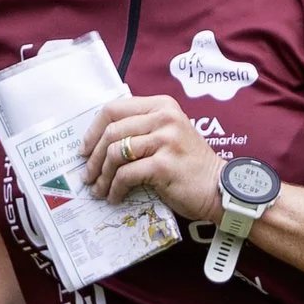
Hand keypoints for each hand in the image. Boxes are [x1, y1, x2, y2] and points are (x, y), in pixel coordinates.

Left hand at [79, 94, 225, 223]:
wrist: (218, 188)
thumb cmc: (189, 165)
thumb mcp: (168, 135)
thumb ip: (141, 129)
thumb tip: (100, 142)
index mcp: (162, 106)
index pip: (114, 109)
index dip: (93, 130)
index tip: (85, 149)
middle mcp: (164, 118)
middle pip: (111, 131)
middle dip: (93, 157)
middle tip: (88, 174)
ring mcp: (165, 140)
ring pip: (115, 153)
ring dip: (102, 176)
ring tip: (99, 189)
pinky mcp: (163, 165)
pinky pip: (125, 175)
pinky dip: (115, 188)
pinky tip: (115, 197)